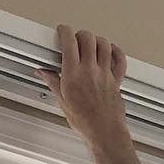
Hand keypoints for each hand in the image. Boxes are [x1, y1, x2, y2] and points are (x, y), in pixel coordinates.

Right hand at [38, 25, 128, 147]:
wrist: (104, 132)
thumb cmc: (85, 121)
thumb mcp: (63, 101)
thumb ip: (53, 82)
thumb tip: (43, 72)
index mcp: (73, 74)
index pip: (69, 42)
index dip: (65, 31)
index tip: (62, 31)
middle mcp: (90, 70)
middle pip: (87, 38)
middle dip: (80, 34)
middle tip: (75, 39)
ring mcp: (105, 74)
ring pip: (104, 45)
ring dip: (96, 40)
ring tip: (90, 44)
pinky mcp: (116, 80)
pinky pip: (120, 60)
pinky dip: (116, 51)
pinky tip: (110, 50)